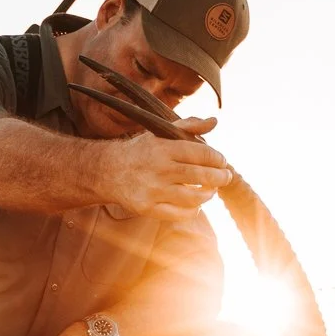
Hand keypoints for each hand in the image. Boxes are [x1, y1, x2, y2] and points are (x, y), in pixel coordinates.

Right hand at [95, 130, 231, 219]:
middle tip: (226, 177)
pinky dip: (193, 210)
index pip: (202, 153)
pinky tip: (195, 204)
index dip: (218, 158)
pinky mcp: (147, 208)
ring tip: (211, 190)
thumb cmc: (142, 151)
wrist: (108, 171)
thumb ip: (189, 126)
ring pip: (193, 198)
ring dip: (208, 194)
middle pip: (201, 176)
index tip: (222, 161)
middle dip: (220, 177)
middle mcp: (158, 169)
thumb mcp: (161, 133)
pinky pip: (180, 214)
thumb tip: (214, 121)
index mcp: (163, 148)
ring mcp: (152, 190)